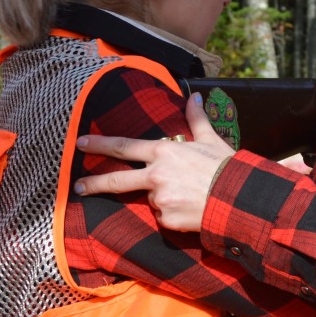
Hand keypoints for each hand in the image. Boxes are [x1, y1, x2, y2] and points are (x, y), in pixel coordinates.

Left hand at [74, 94, 232, 231]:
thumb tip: (193, 96)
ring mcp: (158, 199)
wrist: (237, 199)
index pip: (124, 147)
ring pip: (151, 197)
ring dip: (162, 195)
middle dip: (94, 183)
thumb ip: (196, 119)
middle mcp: (156, 175)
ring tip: (189, 193)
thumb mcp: (211, 139)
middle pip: (117, 180)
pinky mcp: (165, 219)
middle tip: (78, 186)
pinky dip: (172, 212)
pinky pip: (163, 215)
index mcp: (164, 152)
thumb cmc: (225, 166)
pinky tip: (190, 207)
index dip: (100, 144)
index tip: (81, 143)